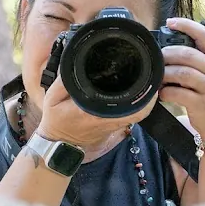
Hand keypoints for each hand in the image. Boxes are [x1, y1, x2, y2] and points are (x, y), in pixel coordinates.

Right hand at [36, 73, 157, 150]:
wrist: (60, 143)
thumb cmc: (57, 120)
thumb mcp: (52, 99)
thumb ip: (63, 81)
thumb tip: (74, 62)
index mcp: (96, 114)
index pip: (129, 108)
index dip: (143, 96)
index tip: (149, 80)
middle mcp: (110, 120)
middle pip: (141, 109)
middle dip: (149, 91)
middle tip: (152, 73)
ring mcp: (115, 124)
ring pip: (139, 112)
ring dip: (146, 97)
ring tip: (148, 78)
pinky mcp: (115, 124)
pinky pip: (133, 114)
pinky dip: (139, 102)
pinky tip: (138, 89)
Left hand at [158, 17, 204, 140]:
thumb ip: (196, 62)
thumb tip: (168, 49)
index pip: (204, 34)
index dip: (186, 25)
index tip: (170, 22)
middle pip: (187, 53)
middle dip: (167, 54)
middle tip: (156, 58)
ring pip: (181, 72)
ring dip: (164, 74)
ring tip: (157, 77)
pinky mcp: (203, 103)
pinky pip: (178, 93)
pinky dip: (166, 92)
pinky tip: (163, 94)